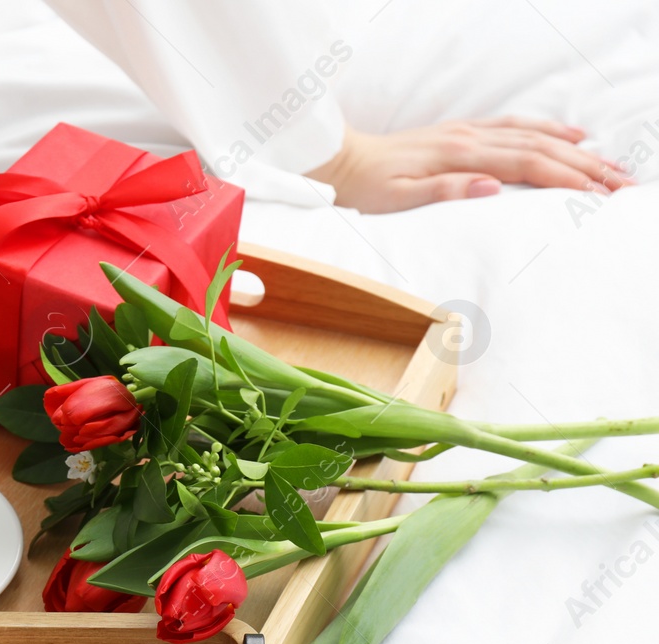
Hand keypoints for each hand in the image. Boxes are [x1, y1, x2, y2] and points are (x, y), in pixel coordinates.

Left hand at [307, 117, 633, 212]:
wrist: (340, 160)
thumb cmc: (365, 188)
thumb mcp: (398, 200)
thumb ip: (444, 192)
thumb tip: (491, 186)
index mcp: (460, 158)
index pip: (527, 166)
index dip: (566, 179)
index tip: (598, 195)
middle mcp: (470, 139)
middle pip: (542, 148)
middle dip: (586, 166)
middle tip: (622, 184)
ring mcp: (468, 133)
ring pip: (535, 135)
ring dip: (577, 148)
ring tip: (610, 164)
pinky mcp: (462, 133)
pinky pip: (516, 126)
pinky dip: (548, 129)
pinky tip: (570, 134)